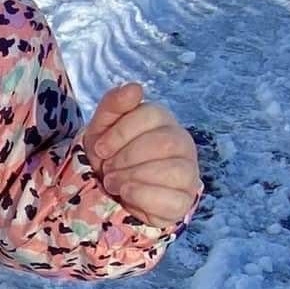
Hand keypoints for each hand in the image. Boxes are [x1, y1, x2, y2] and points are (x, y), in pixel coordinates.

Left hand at [82, 83, 201, 226]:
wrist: (109, 193)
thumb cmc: (109, 156)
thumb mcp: (101, 128)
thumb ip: (114, 105)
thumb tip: (135, 87)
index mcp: (163, 120)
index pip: (152, 115)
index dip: (121, 132)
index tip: (101, 149)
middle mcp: (182, 143)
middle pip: (165, 143)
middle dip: (127, 158)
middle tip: (108, 168)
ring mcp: (188, 172)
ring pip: (174, 170)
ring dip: (133, 177)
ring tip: (114, 182)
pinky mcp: (184, 200)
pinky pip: (172, 199)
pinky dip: (141, 196)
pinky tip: (127, 195)